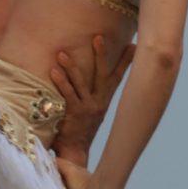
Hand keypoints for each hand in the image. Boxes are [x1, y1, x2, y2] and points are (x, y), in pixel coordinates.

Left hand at [49, 33, 134, 165]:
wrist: (75, 151)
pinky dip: (61, 82)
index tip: (133, 46)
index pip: (117, 78)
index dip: (125, 62)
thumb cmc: (80, 128)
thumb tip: (90, 81)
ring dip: (71, 67)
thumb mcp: (93, 111)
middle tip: (98, 37)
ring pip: (80, 82)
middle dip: (101, 55)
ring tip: (62, 54)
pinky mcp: (75, 113)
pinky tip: (54, 71)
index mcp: (104, 100)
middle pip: (102, 74)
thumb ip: (93, 96)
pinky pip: (67, 94)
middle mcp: (99, 102)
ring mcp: (87, 107)